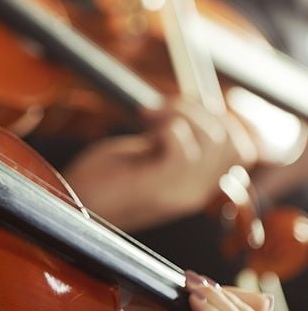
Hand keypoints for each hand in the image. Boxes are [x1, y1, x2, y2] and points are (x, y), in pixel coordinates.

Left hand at [64, 99, 256, 230]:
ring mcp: (178, 193)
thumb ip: (173, 138)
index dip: (222, 118)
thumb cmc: (99, 177)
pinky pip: (181, 146)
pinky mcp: (156, 188)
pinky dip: (165, 123)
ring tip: (150, 112)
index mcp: (195, 185)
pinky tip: (142, 120)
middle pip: (237, 145)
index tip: (185, 103)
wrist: (67, 206)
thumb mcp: (145, 153)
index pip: (242, 151)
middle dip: (205, 112)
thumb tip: (193, 108)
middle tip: (167, 104)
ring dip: (183, 113)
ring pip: (215, 141)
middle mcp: (195, 193)